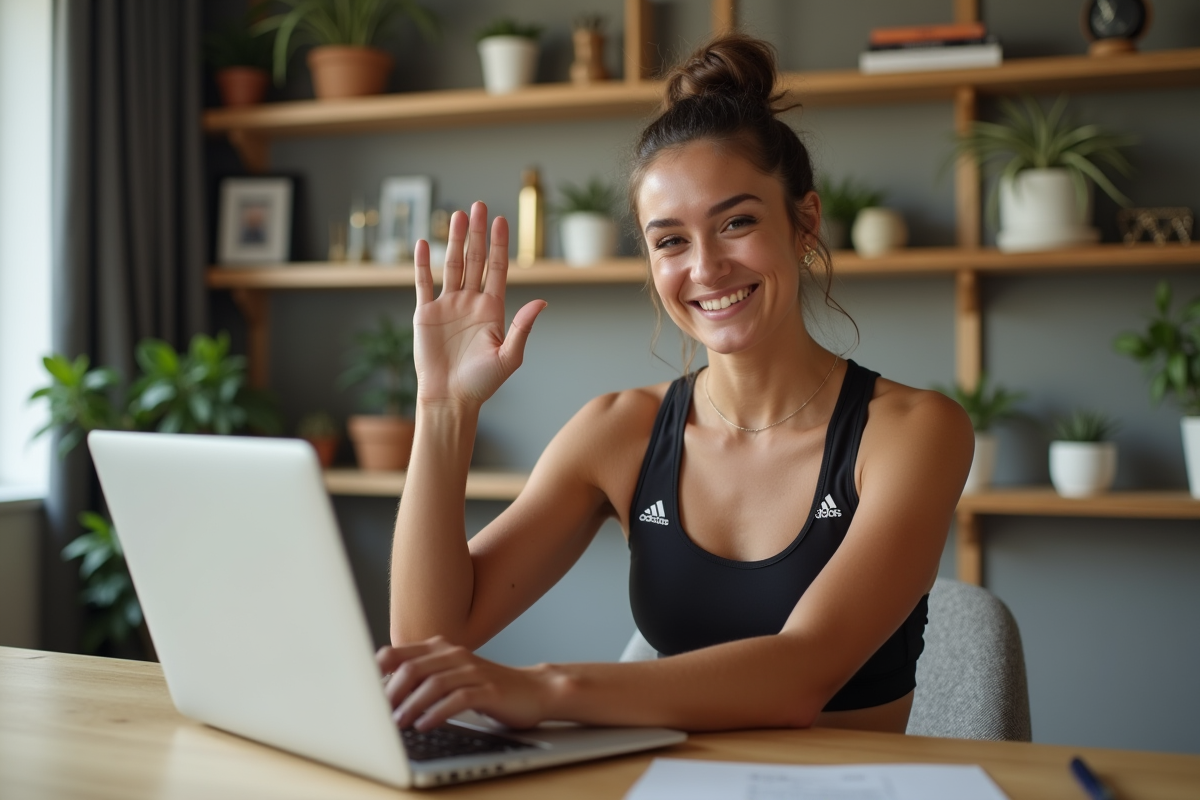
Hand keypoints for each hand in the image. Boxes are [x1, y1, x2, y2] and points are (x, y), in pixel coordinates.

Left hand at [377, 637, 550, 730]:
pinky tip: (425, 725)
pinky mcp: (489, 690)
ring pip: (433, 683)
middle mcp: (455, 655)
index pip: (399, 653)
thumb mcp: (451, 676)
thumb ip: (422, 677)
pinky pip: (458, 699)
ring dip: (411, 705)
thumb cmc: (487, 686)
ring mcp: (474, 670)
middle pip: (413, 668)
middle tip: (377, 714)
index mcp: (441, 649)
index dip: (377, 672)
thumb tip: (381, 693)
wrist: (533, 690)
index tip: (363, 693)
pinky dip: (437, 713)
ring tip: (397, 724)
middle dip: (390, 693)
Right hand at [412, 202, 546, 408]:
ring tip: (457, 215)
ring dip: (454, 240)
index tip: (501, 220)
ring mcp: (448, 306)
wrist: (450, 398)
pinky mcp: (426, 314)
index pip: (497, 269)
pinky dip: (423, 264)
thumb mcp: (509, 356)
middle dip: (477, 233)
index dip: (499, 245)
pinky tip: (423, 243)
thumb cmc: (482, 383)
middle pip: (475, 260)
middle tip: (479, 206)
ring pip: (451, 265)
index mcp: (493, 309)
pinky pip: (423, 284)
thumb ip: (523, 328)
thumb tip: (542, 302)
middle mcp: (471, 302)